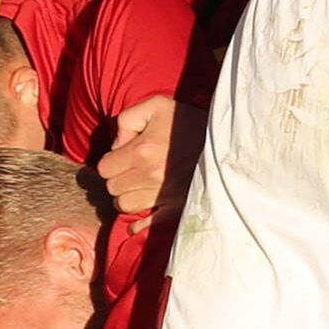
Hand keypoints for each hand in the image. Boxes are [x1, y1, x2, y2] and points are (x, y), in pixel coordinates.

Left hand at [95, 95, 184, 215]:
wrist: (225, 140)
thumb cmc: (189, 120)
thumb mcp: (156, 105)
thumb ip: (127, 119)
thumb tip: (116, 145)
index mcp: (142, 151)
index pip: (104, 168)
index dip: (111, 160)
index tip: (124, 155)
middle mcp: (150, 176)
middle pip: (112, 188)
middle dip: (118, 178)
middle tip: (132, 168)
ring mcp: (163, 195)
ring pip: (125, 206)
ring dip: (127, 196)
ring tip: (139, 185)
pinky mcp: (177, 206)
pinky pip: (148, 223)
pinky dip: (139, 223)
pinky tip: (140, 217)